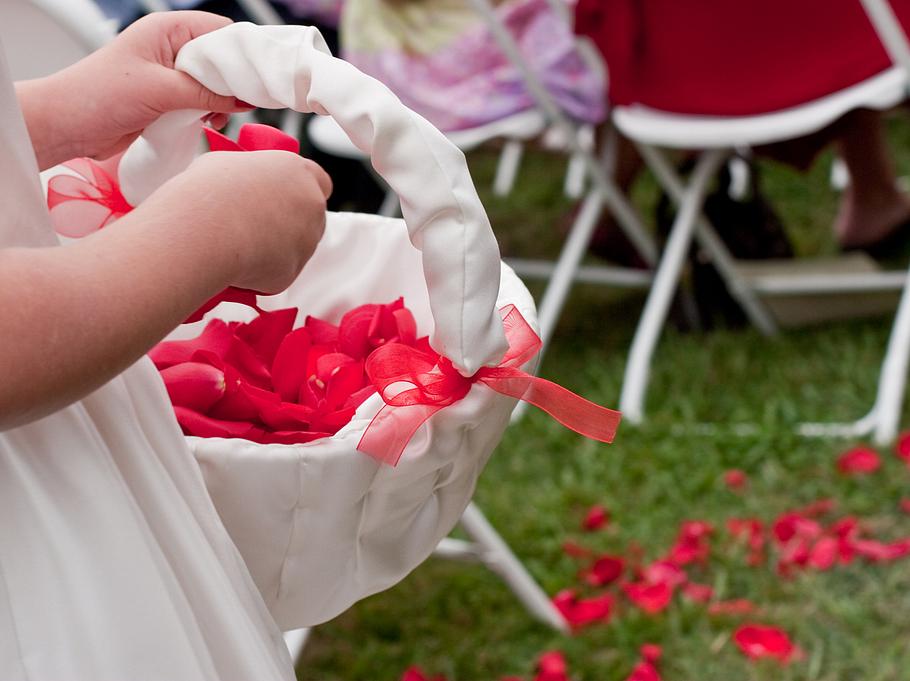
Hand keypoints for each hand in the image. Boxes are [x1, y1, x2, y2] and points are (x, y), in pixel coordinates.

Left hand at [18, 11, 249, 167]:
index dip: (242, 53)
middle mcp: (170, 48)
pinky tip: (207, 123)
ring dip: (222, 101)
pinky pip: (201, 102)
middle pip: (220, 59)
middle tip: (242, 102)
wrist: (68, 125)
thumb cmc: (99, 95)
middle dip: (234, 81)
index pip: (221, 31)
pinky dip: (209, 113)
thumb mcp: (162, 91)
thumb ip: (207, 93)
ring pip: (214, 83)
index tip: (259, 77)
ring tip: (217, 116)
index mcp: (167, 29)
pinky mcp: (167, 98)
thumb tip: (245, 98)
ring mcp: (169, 74)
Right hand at [141, 150, 332, 293]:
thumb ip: (252, 176)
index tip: (287, 200)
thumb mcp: (227, 164)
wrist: (204, 230)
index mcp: (299, 172)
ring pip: (295, 248)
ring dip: (275, 249)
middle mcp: (312, 205)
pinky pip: (278, 273)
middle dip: (290, 224)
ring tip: (238, 243)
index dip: (303, 192)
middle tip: (257, 227)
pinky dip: (261, 273)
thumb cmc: (209, 190)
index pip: (321, 182)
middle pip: (311, 218)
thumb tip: (245, 184)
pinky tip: (237, 263)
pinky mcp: (293, 271)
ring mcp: (307, 240)